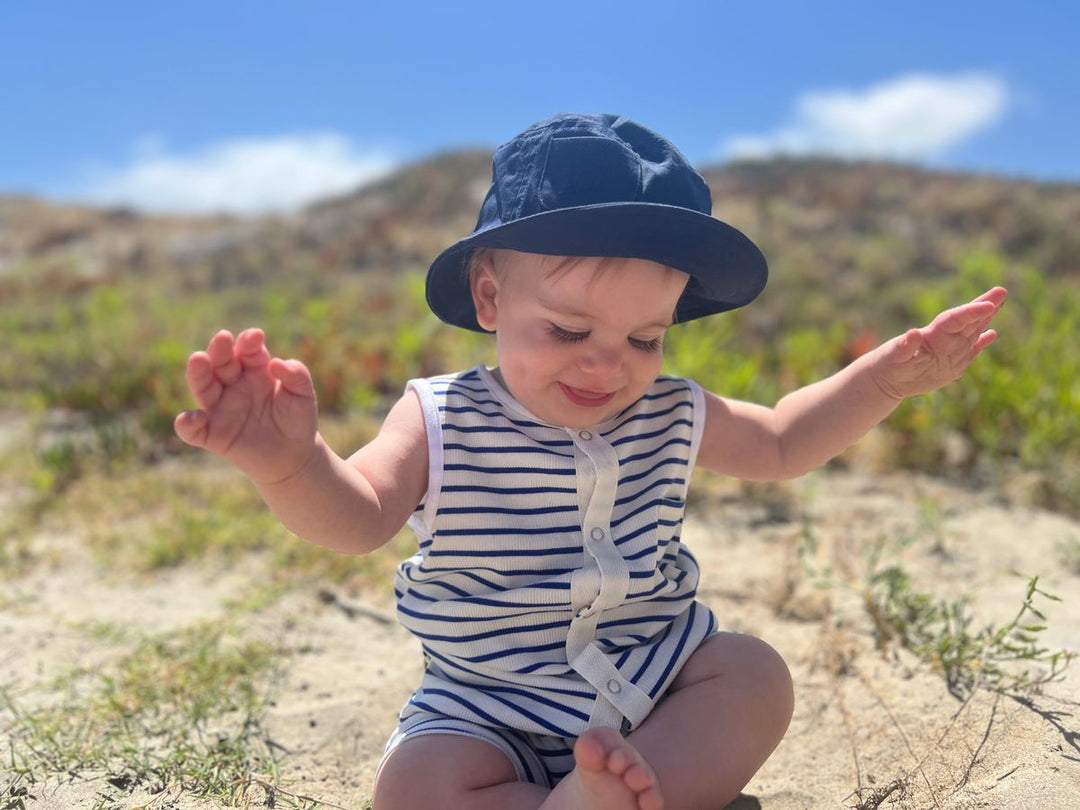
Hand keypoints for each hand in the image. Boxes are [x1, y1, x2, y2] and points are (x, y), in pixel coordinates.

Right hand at [174, 328, 318, 483]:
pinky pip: (194, 430)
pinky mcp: (213, 435)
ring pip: (202, 386)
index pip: (247, 351)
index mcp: (255, 371)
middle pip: (221, 362)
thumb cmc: (297, 420)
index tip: (256, 336)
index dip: (249, 342)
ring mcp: (221, 409)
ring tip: (198, 359)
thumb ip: (297, 375)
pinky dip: (187, 425)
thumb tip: (276, 363)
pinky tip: (192, 419)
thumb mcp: (304, 396)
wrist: (294, 456)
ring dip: (198, 372)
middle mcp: (233, 385)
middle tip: (223, 338)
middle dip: (220, 349)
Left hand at [870, 287, 1007, 399]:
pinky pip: (970, 351)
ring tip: (998, 304)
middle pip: (967, 320)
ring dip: (985, 319)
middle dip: (984, 306)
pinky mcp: (952, 364)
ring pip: (971, 332)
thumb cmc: (887, 364)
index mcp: (932, 336)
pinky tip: (992, 334)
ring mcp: (949, 351)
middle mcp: (944, 340)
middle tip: (1001, 291)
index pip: (954, 320)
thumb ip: (904, 347)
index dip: (971, 312)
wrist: (887, 379)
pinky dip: (981, 343)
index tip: (988, 304)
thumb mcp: (894, 357)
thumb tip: (912, 333)